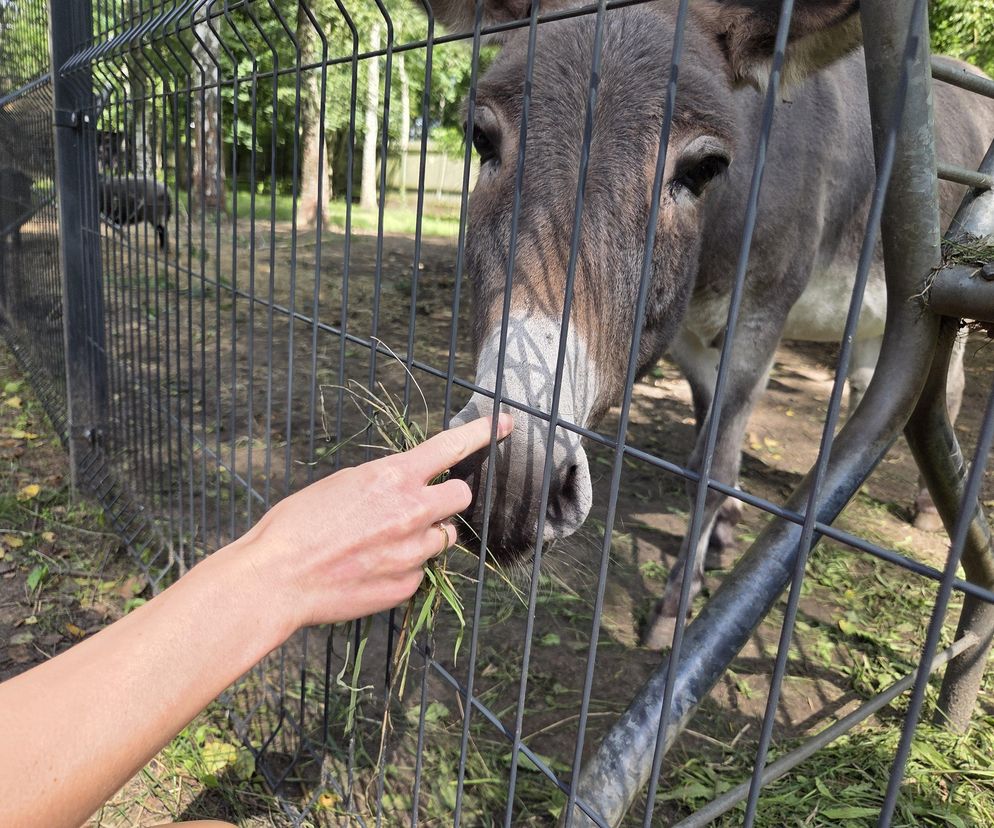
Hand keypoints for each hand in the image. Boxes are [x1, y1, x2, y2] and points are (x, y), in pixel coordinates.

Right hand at [231, 413, 512, 632]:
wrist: (277, 579)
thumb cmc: (297, 525)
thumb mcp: (342, 485)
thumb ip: (383, 484)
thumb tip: (405, 488)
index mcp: (392, 477)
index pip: (451, 447)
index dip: (483, 433)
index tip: (506, 424)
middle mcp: (411, 512)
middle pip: (461, 496)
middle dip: (447, 498)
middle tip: (424, 505)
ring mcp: (413, 552)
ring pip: (442, 538)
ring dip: (425, 536)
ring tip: (385, 542)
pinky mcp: (407, 585)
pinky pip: (421, 572)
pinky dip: (404, 568)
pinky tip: (371, 569)